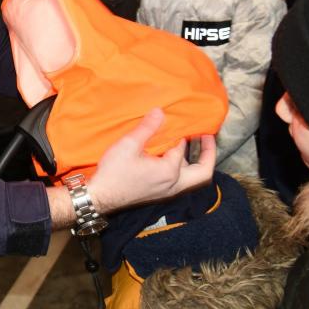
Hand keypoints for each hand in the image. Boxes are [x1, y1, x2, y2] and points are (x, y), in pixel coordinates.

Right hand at [88, 108, 215, 212]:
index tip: (175, 121)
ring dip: (195, 162)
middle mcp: (174, 184)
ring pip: (193, 179)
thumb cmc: (114, 172)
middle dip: (208, 154)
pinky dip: (184, 168)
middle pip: (203, 173)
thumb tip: (160, 111)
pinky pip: (181, 182)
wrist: (100, 197)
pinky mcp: (159, 194)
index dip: (180, 133)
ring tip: (189, 145)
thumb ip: (147, 128)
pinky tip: (170, 157)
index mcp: (170, 172)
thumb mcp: (128, 145)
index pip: (182, 148)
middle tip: (207, 137)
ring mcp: (167, 191)